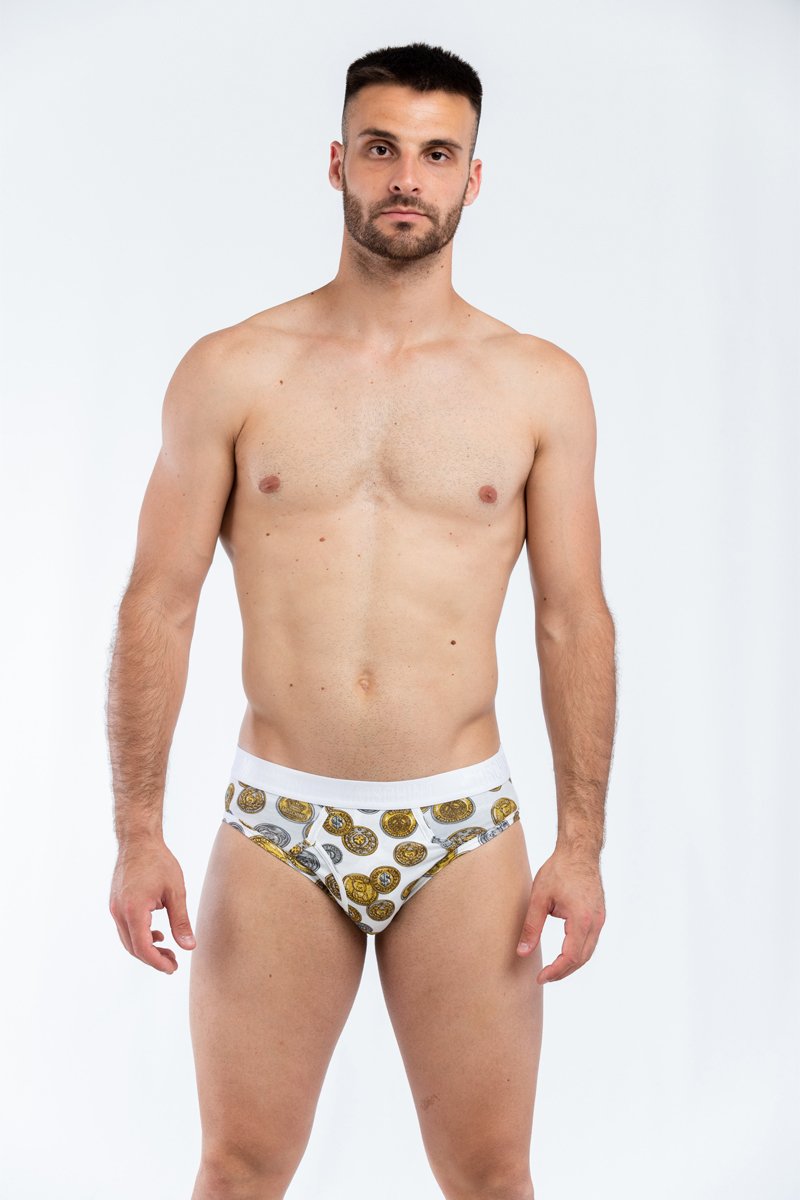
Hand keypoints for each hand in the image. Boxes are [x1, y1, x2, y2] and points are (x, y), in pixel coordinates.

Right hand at [109, 838, 195, 973]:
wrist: (138, 840)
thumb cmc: (158, 861)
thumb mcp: (176, 891)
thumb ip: (181, 921)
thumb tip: (189, 947)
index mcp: (134, 910)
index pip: (143, 947)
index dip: (158, 961)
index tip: (173, 967)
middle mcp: (119, 912)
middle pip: (133, 947)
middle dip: (153, 958)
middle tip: (173, 962)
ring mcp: (115, 907)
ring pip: (128, 939)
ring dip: (146, 948)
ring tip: (167, 948)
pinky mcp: (116, 903)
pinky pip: (125, 928)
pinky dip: (139, 935)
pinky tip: (156, 932)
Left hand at [516, 845, 605, 983]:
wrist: (579, 851)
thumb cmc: (559, 870)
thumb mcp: (539, 897)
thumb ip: (531, 927)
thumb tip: (522, 952)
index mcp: (582, 919)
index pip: (570, 957)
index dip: (555, 972)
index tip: (541, 978)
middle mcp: (595, 922)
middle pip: (582, 959)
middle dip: (563, 972)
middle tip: (544, 977)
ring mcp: (600, 918)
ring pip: (588, 951)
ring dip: (572, 964)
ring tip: (553, 969)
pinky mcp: (599, 914)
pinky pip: (591, 941)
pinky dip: (579, 951)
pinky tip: (565, 953)